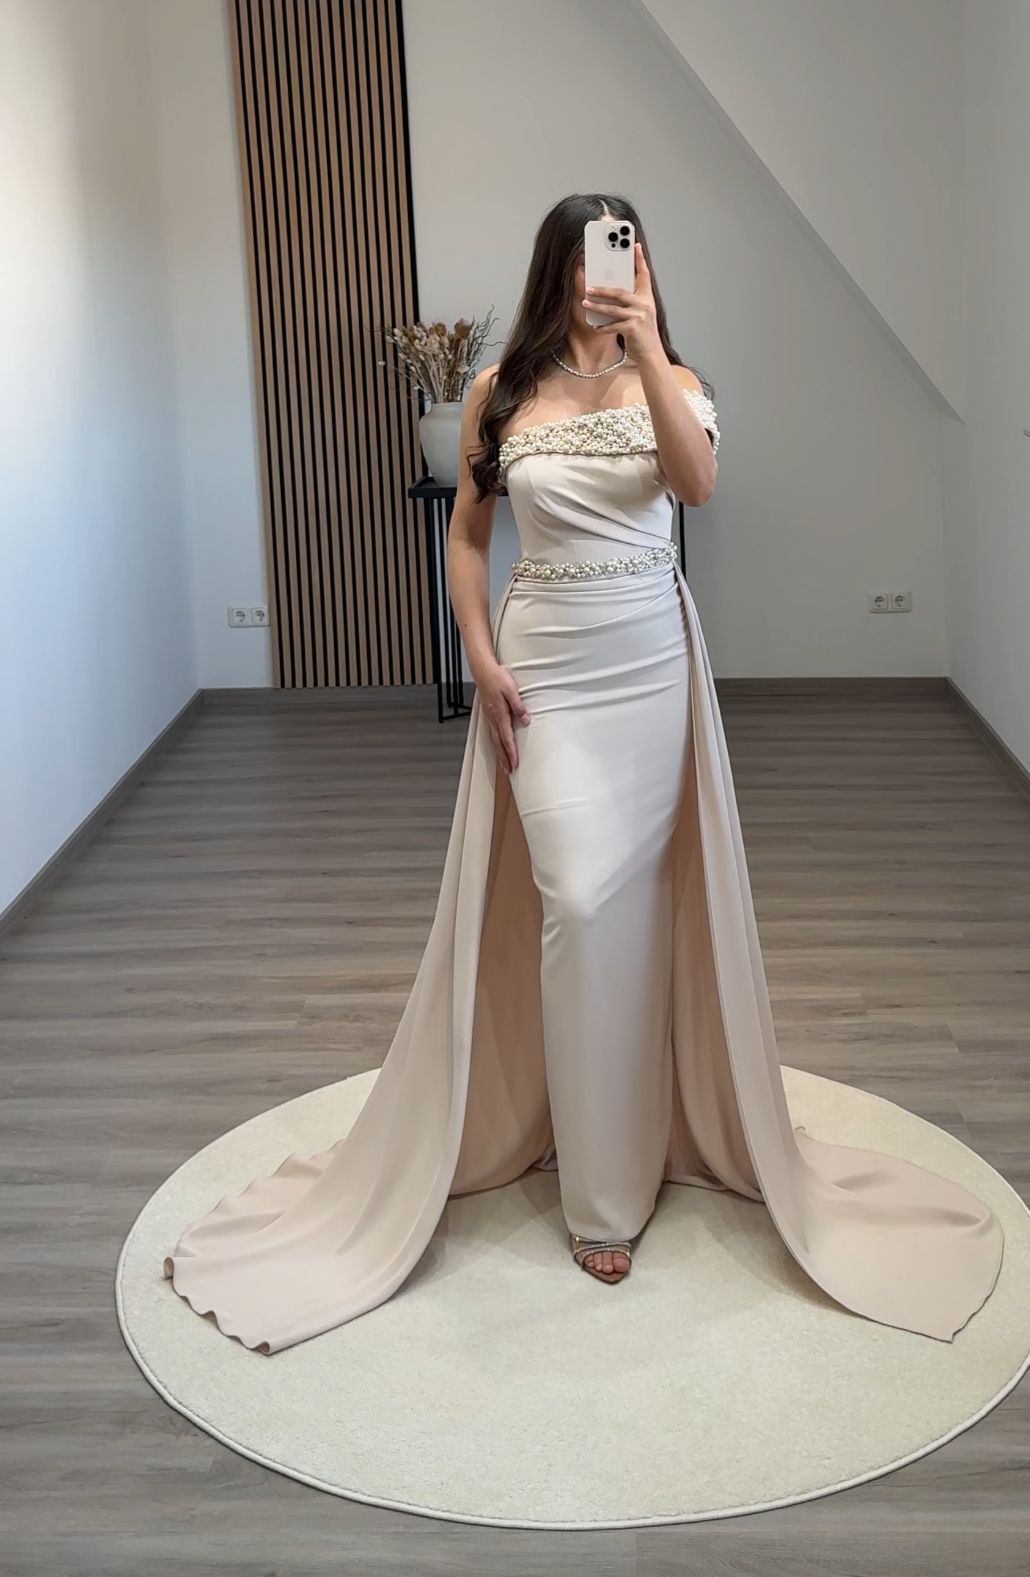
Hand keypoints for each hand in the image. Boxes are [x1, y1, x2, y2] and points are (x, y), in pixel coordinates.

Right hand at [473, 660, 529, 773]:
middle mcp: (493, 719)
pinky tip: (498, 746)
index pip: (507, 738)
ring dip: (499, 753)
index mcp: (500, 714)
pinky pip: (492, 733)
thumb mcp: (512, 690)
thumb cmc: (497, 678)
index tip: (515, 764)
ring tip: (504, 764)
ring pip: (494, 740)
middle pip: (498, 744)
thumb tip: (525, 720)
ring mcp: (489, 717)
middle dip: (504, 759)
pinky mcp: (488, 714)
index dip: (511, 752)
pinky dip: (496, 743)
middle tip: (509, 772)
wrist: (483, 670)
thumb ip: (518, 707)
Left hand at [582, 242, 661, 360]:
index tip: (635, 245)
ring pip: (613, 308)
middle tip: (588, 286)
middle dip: (602, 289)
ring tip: (585, 302)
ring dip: (597, 306)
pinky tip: (594, 326)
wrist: (651, 354)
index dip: (640, 259)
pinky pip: (613, 326)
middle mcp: (645, 304)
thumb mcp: (640, 313)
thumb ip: (630, 301)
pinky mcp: (633, 329)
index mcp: (647, 297)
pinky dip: (602, 327)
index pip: (644, 274)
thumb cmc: (642, 333)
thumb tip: (609, 291)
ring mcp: (639, 316)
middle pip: (620, 292)